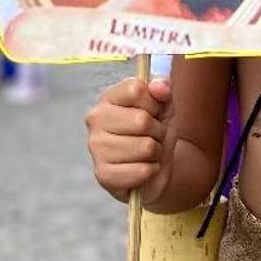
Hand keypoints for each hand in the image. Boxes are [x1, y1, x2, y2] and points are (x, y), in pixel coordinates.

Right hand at [85, 75, 176, 204]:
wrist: (154, 167)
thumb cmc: (155, 131)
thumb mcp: (164, 106)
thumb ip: (163, 89)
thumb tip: (160, 86)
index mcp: (108, 97)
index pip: (136, 89)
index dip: (155, 102)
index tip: (155, 111)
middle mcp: (96, 119)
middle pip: (141, 120)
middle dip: (158, 130)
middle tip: (154, 135)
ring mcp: (96, 147)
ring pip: (145, 147)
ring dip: (156, 151)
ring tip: (149, 152)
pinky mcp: (103, 174)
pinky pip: (142, 171)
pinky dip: (151, 170)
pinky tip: (143, 168)